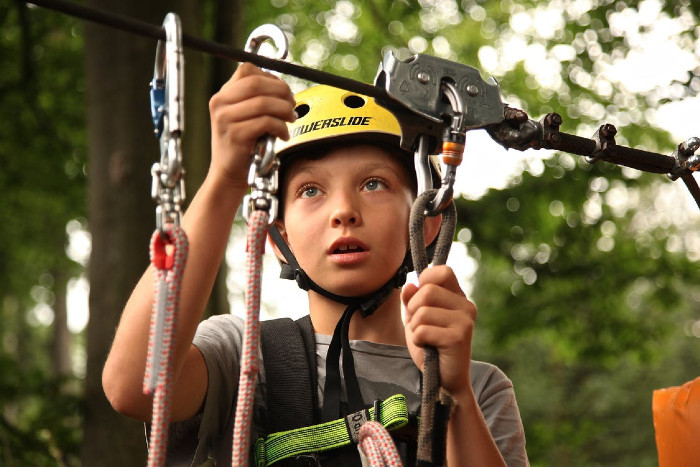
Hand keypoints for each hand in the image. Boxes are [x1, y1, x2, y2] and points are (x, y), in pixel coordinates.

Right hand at [208, 63, 295, 189]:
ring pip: (264, 102)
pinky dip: (281, 127)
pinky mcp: (235, 134)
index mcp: (222, 95)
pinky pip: (266, 122)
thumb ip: (256, 100)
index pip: (248, 70)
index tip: (283, 92)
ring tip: (290, 120)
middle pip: (257, 83)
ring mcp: (225, 119)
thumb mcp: (243, 117)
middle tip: (292, 105)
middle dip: (282, 92)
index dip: (271, 77)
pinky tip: (283, 135)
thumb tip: (284, 89)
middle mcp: (220, 103)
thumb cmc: (242, 146)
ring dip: (285, 110)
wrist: (227, 174)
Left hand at [401, 265, 475, 396]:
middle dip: (413, 309)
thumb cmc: (431, 347)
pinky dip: (418, 340)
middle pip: (427, 290)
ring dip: (415, 328)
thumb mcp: (416, 319)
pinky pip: (422, 330)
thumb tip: (410, 285)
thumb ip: (411, 300)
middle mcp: (466, 306)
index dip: (425, 280)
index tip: (420, 299)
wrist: (445, 381)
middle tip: (419, 326)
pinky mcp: (458, 337)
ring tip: (425, 339)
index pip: (442, 271)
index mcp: (458, 297)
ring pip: (422, 311)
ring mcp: (465, 321)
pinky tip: (429, 348)